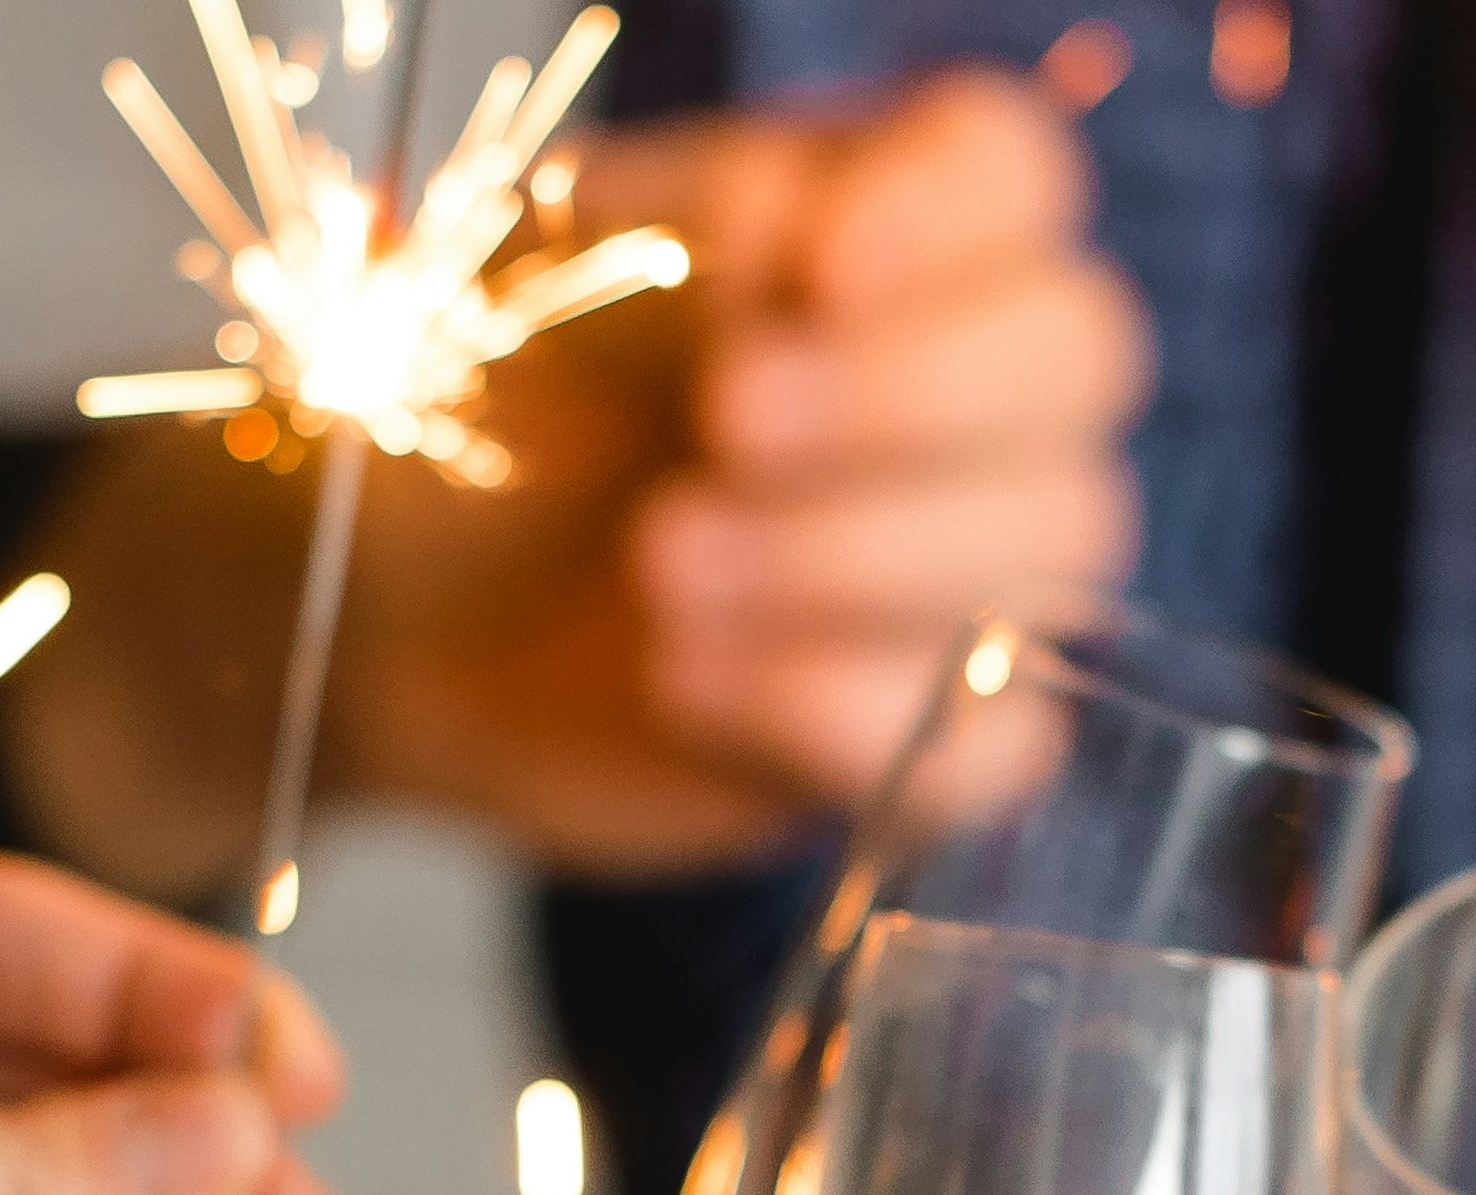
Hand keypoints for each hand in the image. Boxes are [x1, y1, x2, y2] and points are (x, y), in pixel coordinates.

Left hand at [3, 69, 1146, 891]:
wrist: (398, 614)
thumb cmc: (492, 418)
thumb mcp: (549, 282)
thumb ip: (680, 232)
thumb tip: (786, 232)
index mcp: (887, 228)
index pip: (1011, 174)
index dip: (947, 215)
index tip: (813, 270)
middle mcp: (973, 387)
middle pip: (1077, 354)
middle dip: (904, 394)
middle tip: (721, 423)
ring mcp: (981, 566)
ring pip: (1051, 545)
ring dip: (840, 555)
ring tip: (660, 564)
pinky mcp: (942, 730)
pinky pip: (991, 739)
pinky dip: (830, 712)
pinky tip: (685, 682)